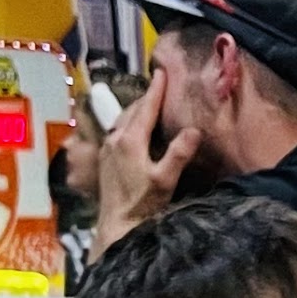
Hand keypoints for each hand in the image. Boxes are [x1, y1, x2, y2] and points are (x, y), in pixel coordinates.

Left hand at [93, 70, 200, 254]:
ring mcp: (106, 149)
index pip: (146, 108)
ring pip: (122, 120)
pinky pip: (116, 131)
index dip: (156, 90)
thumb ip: (178, 154)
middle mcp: (115, 139)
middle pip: (132, 110)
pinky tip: (133, 128)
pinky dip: (127, 123)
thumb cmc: (142, 204)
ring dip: (136, 109)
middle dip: (146, 97)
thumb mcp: (165, 180)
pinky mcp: (103, 160)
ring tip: (148, 103)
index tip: (162, 72)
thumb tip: (193, 130)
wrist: (116, 225)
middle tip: (158, 85)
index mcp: (130, 140)